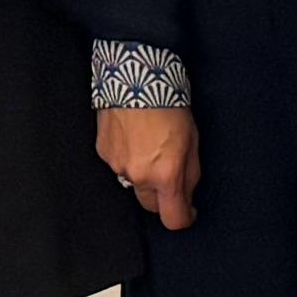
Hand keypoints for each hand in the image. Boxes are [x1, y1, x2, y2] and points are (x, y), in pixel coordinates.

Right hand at [96, 102, 200, 232]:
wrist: (136, 77)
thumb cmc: (169, 104)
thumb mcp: (193, 141)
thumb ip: (190, 174)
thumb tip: (186, 194)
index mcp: (166, 175)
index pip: (173, 218)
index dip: (184, 218)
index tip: (189, 211)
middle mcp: (139, 176)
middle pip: (150, 205)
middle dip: (162, 195)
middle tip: (169, 171)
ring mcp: (118, 166)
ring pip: (133, 182)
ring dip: (143, 173)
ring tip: (148, 144)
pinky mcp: (104, 152)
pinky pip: (118, 165)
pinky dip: (127, 156)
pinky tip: (133, 135)